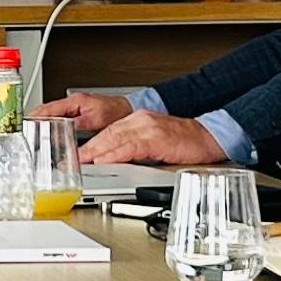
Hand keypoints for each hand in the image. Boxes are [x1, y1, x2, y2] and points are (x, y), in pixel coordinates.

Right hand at [35, 91, 136, 133]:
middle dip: (33, 120)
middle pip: (45, 111)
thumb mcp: (94, 120)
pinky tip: (45, 131)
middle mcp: (71, 103)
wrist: (125, 110)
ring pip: (50, 114)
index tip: (25, 124)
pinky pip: (57, 117)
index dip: (35, 117)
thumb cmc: (114, 111)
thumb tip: (62, 130)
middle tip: (24, 131)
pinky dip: (48, 123)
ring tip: (30, 133)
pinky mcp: (74, 113)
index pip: (48, 109)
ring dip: (40, 121)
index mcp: (73, 102)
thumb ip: (76, 125)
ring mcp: (72, 107)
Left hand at [85, 111, 228, 167]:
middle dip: (88, 148)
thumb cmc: (184, 141)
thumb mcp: (153, 141)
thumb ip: (133, 147)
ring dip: (96, 151)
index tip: (77, 154)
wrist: (208, 136)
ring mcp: (148, 128)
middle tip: (72, 159)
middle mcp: (140, 120)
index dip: (90, 143)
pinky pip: (131, 147)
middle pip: (107, 133)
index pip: (108, 131)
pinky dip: (115, 154)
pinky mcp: (157, 139)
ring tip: (82, 161)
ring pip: (115, 138)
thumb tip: (112, 161)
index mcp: (138, 120)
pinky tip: (105, 161)